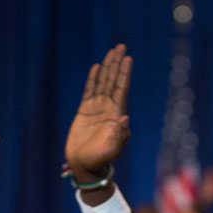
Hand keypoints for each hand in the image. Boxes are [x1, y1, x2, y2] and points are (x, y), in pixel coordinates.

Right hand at [64, 45, 131, 178]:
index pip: (121, 89)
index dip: (124, 73)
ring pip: (102, 82)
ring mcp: (96, 109)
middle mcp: (107, 108)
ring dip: (107, 67)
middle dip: (117, 64)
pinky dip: (93, 79)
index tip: (128, 58)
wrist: (85, 166)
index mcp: (115, 114)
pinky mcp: (84, 112)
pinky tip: (96, 68)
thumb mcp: (112, 150)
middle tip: (121, 47)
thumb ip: (120, 135)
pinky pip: (89, 91)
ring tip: (111, 52)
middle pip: (113, 81)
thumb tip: (125, 118)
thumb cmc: (100, 160)